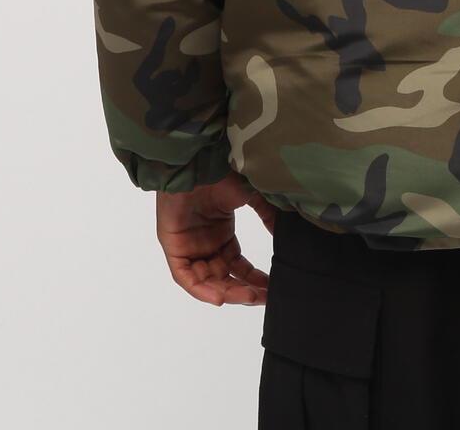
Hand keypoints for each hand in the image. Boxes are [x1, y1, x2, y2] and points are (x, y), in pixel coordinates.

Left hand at [155, 174, 276, 305]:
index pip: (238, 266)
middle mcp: (205, 244)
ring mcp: (189, 246)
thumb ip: (268, 215)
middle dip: (243, 291)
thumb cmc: (222, 173)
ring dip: (227, 293)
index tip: (272, 288)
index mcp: (221, 234)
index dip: (253, 279)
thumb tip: (285, 236)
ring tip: (249, 297)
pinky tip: (221, 297)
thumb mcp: (252, 195)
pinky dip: (202, 290)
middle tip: (264, 297)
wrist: (197, 161)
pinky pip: (186, 278)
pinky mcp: (174, 247)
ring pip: (207, 282)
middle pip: (224, 278)